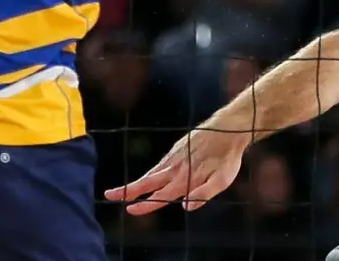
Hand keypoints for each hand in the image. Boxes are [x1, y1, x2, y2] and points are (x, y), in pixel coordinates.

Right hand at [103, 126, 249, 214]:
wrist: (228, 128)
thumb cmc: (227, 158)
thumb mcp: (222, 180)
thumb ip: (204, 193)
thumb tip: (185, 206)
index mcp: (185, 179)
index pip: (160, 196)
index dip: (145, 204)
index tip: (130, 209)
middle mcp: (175, 168)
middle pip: (148, 182)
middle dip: (129, 191)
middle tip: (109, 194)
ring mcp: (174, 157)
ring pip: (152, 173)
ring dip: (137, 183)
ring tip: (122, 191)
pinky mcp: (177, 149)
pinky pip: (160, 164)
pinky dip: (151, 173)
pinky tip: (148, 177)